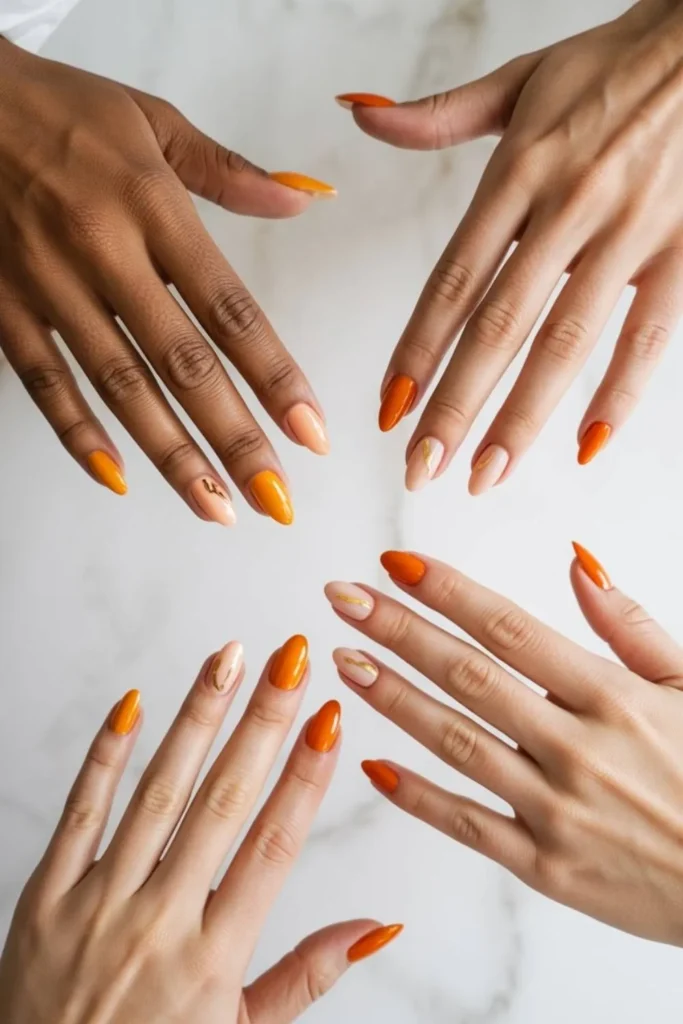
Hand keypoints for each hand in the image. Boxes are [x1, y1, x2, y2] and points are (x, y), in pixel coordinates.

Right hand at [0, 39, 334, 525]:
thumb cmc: (57, 110)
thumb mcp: (151, 121)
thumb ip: (227, 172)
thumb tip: (300, 203)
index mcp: (152, 207)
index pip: (230, 310)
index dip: (275, 377)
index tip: (311, 431)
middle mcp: (104, 253)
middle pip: (183, 365)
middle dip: (235, 440)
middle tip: (276, 498)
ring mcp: (49, 287)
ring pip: (120, 388)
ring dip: (173, 456)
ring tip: (217, 508)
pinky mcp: (3, 309)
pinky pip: (45, 384)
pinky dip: (80, 435)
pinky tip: (119, 478)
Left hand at [0, 636, 401, 1021]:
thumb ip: (307, 976)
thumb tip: (375, 928)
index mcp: (213, 956)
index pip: (274, 845)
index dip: (306, 776)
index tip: (330, 718)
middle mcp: (159, 920)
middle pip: (224, 802)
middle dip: (263, 722)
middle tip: (291, 660)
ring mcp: (99, 902)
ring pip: (158, 793)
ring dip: (198, 719)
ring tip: (228, 660)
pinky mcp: (46, 895)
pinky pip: (79, 813)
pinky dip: (106, 757)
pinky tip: (132, 704)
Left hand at [326, 547, 682, 944]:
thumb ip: (630, 625)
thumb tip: (576, 562)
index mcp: (611, 697)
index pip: (509, 628)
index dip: (445, 591)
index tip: (394, 564)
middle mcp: (575, 749)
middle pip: (468, 676)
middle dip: (398, 631)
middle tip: (342, 598)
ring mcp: (556, 811)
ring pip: (456, 743)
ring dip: (393, 698)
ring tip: (345, 661)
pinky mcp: (547, 868)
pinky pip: (468, 826)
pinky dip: (417, 797)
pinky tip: (371, 765)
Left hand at [339, 0, 682, 491]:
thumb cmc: (616, 67)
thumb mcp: (522, 79)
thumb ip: (439, 115)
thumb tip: (361, 115)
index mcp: (518, 171)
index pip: (453, 278)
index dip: (417, 349)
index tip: (389, 407)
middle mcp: (568, 207)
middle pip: (499, 325)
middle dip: (455, 405)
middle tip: (422, 468)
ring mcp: (630, 232)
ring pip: (567, 341)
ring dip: (522, 417)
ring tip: (486, 475)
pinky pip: (649, 336)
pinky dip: (618, 394)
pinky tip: (584, 446)